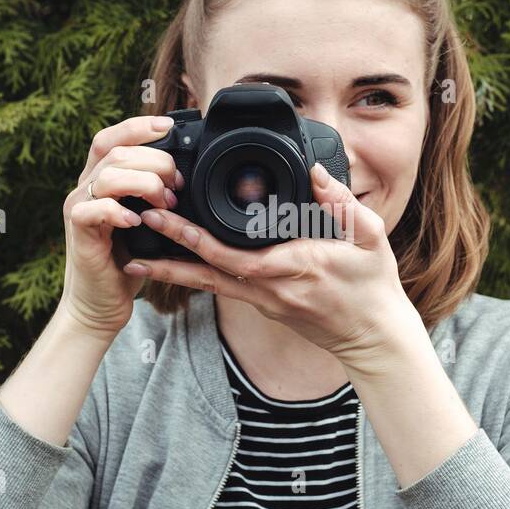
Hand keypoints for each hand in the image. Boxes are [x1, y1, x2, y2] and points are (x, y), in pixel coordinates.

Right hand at [60, 113, 182, 335]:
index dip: (138, 126)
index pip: (112, 137)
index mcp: (100, 180)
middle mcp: (85, 188)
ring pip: (108, 175)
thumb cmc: (127, 262)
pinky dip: (117, 211)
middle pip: (117, 152)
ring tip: (163, 204)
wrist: (100, 303)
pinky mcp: (78, 233)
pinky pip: (92, 210)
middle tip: (176, 186)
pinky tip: (137, 222)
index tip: (168, 125)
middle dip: (154, 161)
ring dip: (143, 184)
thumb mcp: (146, 222)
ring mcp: (78, 208)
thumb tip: (186, 177)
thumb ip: (155, 197)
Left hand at [122, 161, 417, 364]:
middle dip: (171, 247)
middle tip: (142, 222)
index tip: (170, 215)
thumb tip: (316, 171)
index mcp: (293, 266)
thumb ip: (341, 203)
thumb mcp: (370, 238)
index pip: (233, 253)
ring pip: (209, 284)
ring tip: (137, 256)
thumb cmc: (372, 288)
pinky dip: (196, 276)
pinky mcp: (264, 306)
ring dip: (173, 269)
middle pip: (208, 269)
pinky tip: (174, 266)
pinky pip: (222, 289)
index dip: (196, 236)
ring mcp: (264, 301)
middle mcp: (270, 287)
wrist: (372, 337)